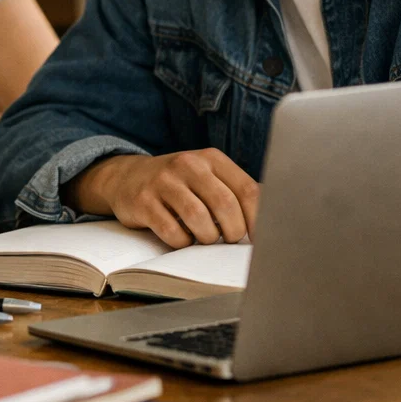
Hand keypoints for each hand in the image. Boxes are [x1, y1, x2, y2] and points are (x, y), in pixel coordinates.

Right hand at [66, 149, 258, 247]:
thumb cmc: (179, 185)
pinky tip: (181, 236)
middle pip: (226, 206)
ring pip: (200, 221)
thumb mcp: (207, 177)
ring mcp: (163, 182)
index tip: (260, 238)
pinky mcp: (143, 202)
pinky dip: (182, 243)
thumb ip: (235, 192)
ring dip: (207, 238)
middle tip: (228, 239)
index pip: (248, 191)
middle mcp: (188, 164)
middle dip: (233, 232)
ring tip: (204, 237)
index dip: (259, 220)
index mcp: (211, 159)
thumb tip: (273, 222)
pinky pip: (173, 233)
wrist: (127, 177)